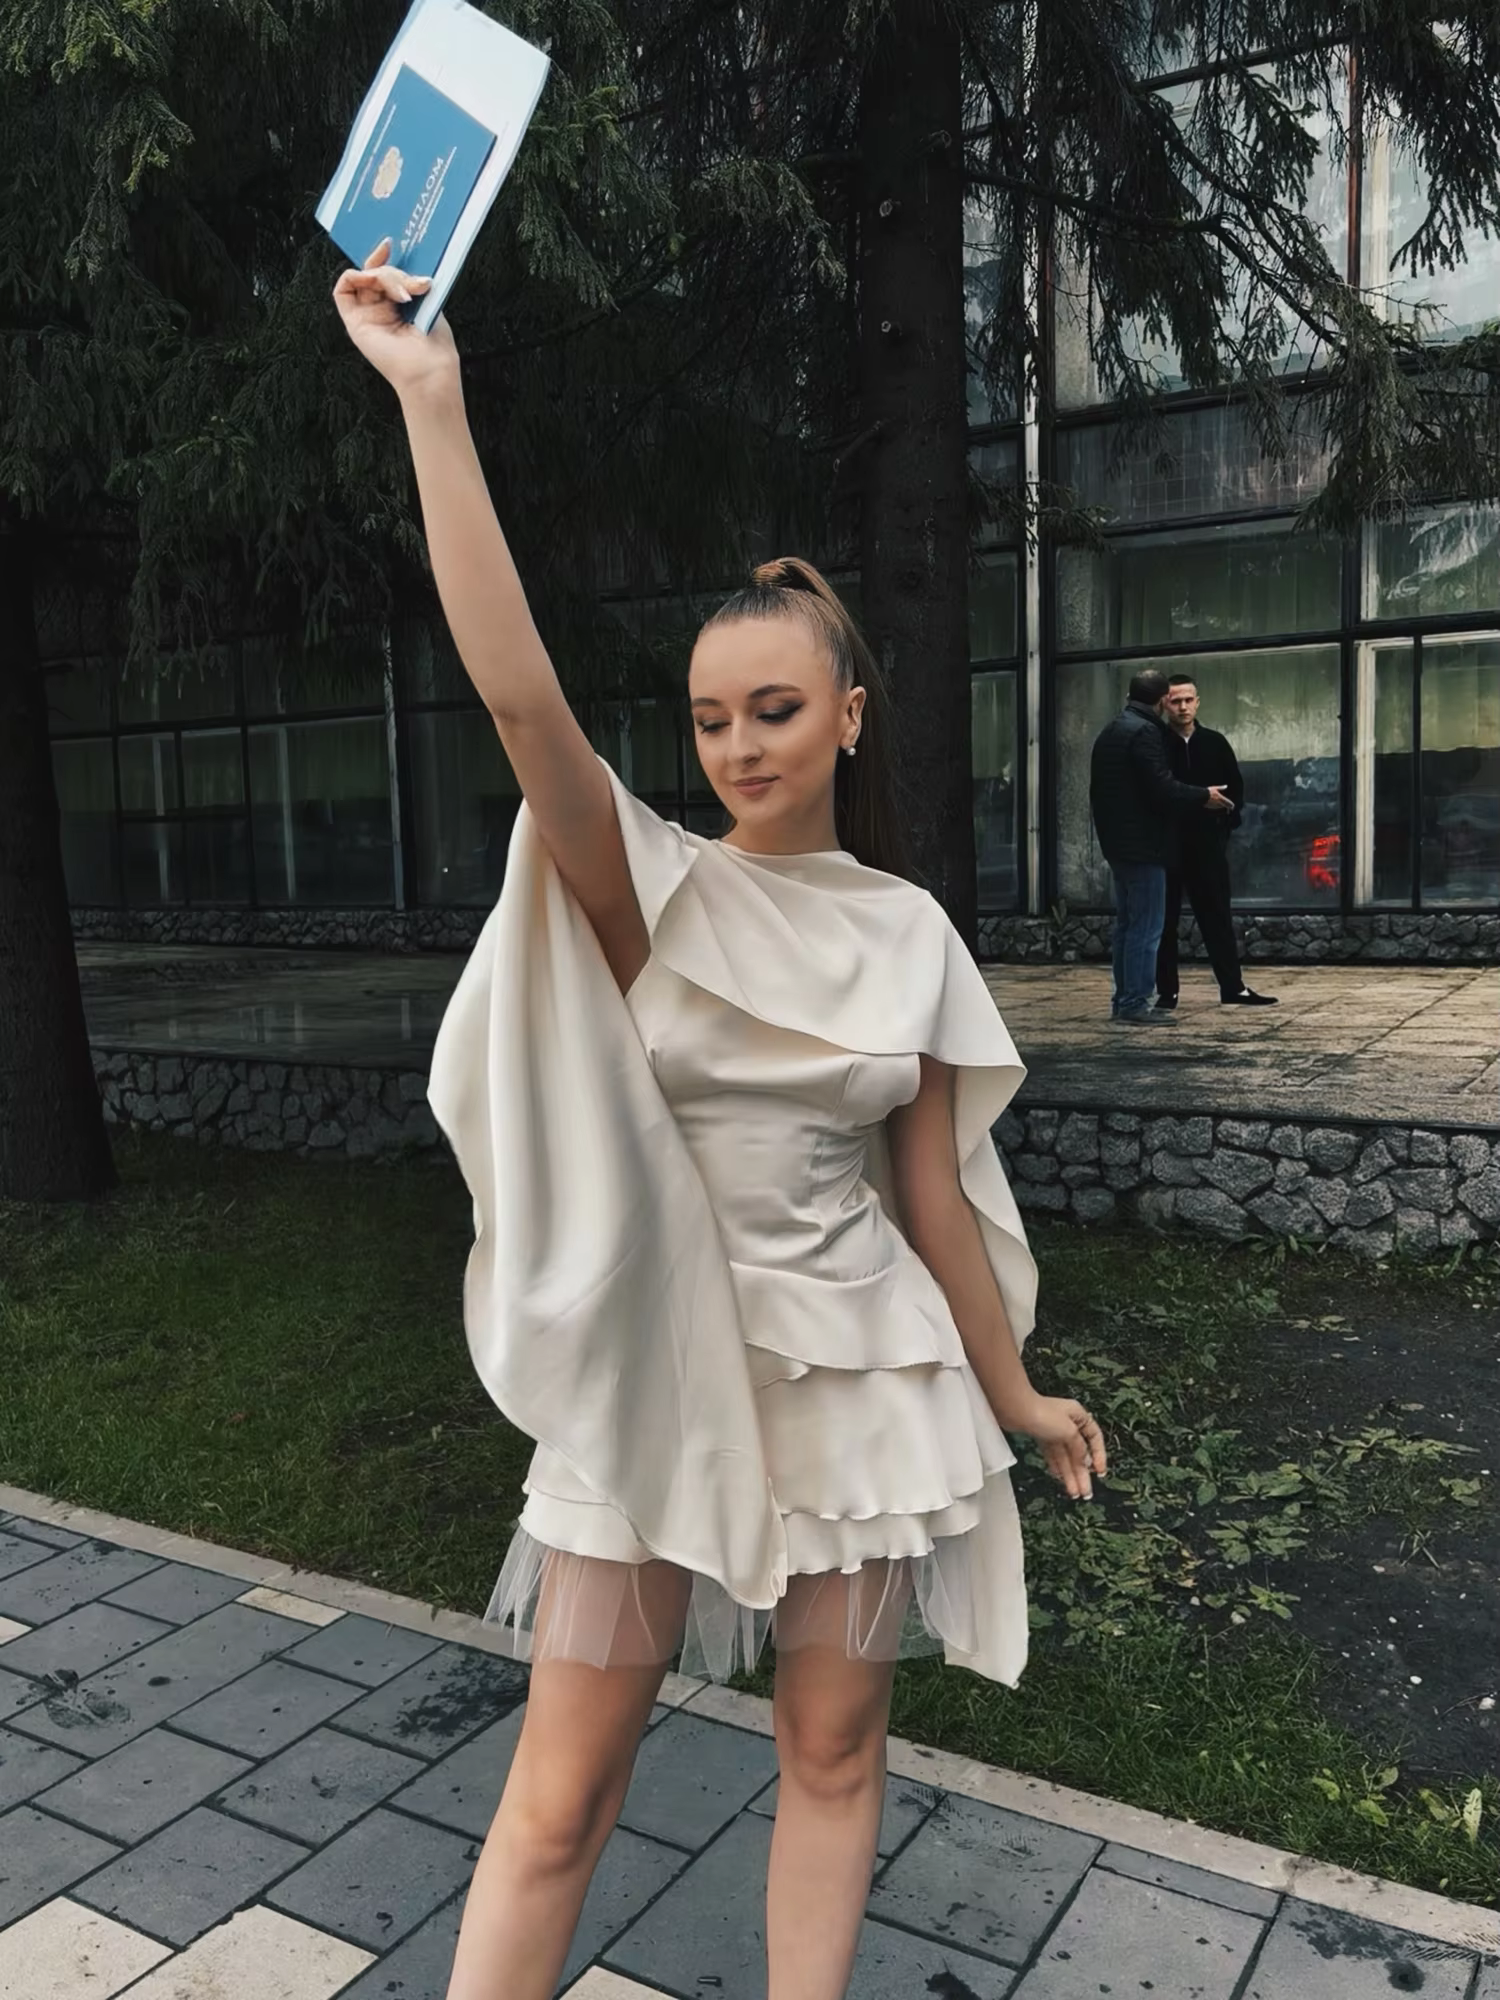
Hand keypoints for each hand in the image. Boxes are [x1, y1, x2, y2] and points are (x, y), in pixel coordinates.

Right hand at [332, 240, 457, 399]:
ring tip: (405, 293)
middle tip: (414, 284)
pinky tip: (376, 282)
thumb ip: (412, 281)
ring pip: (363, 277)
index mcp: (396, 306)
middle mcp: (379, 310)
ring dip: (384, 275)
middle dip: (394, 270)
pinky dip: (358, 276)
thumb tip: (407, 263)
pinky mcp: (354, 323)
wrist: (430, 371)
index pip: (384, 274)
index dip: (384, 257)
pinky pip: (343, 289)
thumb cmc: (435, 346)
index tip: (392, 243)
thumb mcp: (427, 303)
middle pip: (375, 272)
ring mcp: (366, 316)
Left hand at [1014, 1396, 1107, 1500]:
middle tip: (1085, 1491)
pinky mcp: (1040, 1435)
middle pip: (1079, 1451)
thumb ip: (1079, 1448)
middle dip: (1082, 1472)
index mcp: (1078, 1416)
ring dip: (1070, 1475)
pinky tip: (1060, 1478)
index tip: (1099, 1472)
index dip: (1099, 1455)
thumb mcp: (1069, 1432)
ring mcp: (1053, 1430)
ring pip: (1065, 1456)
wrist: (1016, 1410)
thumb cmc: (1041, 1412)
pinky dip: (1057, 1467)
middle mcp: (1067, 1423)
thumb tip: (1086, 1460)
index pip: (1094, 1438)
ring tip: (1074, 1492)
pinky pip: (1052, 1455)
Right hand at [1204, 786, 1232, 811]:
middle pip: (1225, 806)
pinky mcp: (1211, 807)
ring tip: (1223, 805)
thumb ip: (1221, 788)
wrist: (1200, 797)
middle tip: (1230, 808)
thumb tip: (1226, 786)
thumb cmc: (1208, 792)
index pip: (1228, 803)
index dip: (1231, 805)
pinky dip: (1217, 806)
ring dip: (1222, 806)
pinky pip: (1216, 807)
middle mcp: (1219, 803)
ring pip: (1220, 807)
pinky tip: (1216, 804)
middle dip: (1228, 807)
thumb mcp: (1215, 788)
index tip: (1233, 806)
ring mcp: (1215, 806)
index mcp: (1221, 798)